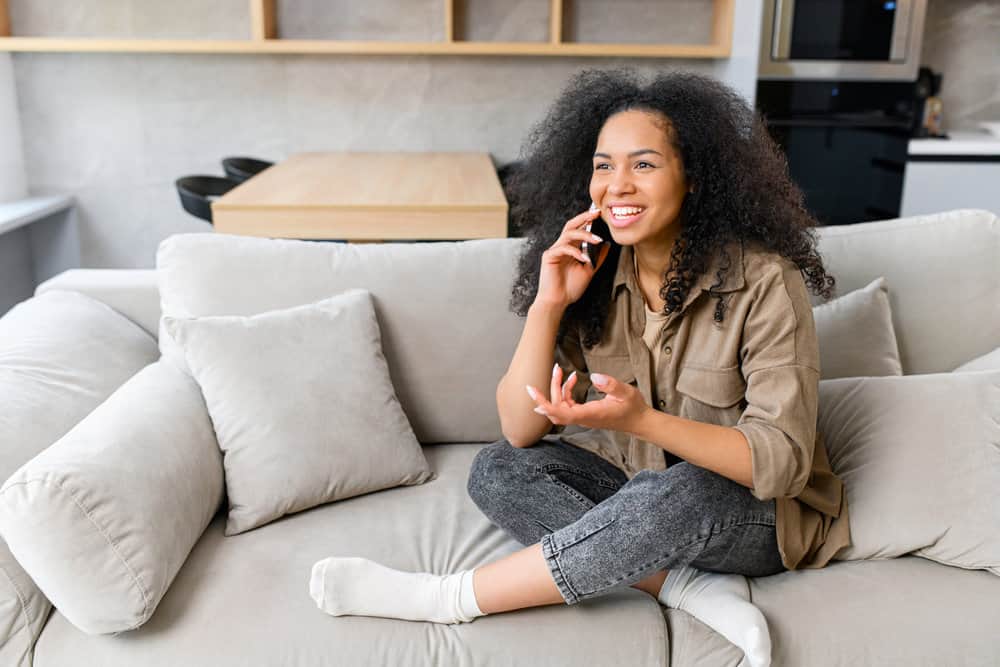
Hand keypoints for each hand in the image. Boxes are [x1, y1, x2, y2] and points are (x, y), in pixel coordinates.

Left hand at [526, 363, 648, 433]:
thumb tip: (594, 377)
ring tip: (560, 370)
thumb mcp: (626, 392)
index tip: (535, 400)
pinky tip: (572, 379)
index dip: (547, 407)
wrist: (639, 421)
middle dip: (550, 390)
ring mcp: (582, 417)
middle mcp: (583, 418)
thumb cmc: (633, 407)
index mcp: (591, 414)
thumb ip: (610, 384)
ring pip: (560, 406)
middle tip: (555, 368)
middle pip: (557, 409)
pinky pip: (566, 404)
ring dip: (557, 388)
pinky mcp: (583, 414)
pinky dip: (565, 391)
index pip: (563, 414)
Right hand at [534, 207, 611, 309]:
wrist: (558, 301)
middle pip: (571, 225)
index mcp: (571, 249)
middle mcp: (562, 247)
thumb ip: (598, 258)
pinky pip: (563, 248)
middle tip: (596, 213)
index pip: (579, 229)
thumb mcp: (589, 270)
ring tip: (597, 240)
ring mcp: (555, 250)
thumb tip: (607, 244)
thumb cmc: (570, 288)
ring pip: (568, 234)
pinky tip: (584, 258)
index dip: (588, 220)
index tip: (600, 214)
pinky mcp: (549, 256)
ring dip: (584, 235)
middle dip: (583, 217)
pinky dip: (575, 252)